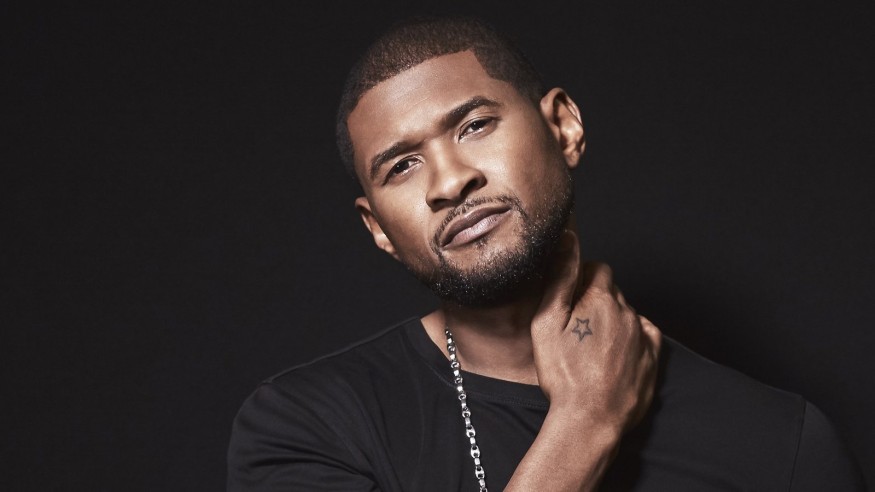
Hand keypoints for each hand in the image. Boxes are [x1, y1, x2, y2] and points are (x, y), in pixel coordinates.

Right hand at [531, 231, 661, 432]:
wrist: (591, 420)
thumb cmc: (564, 374)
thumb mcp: (547, 322)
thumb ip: (560, 277)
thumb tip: (568, 238)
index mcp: (601, 299)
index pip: (597, 269)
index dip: (581, 279)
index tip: (568, 299)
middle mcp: (628, 312)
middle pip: (613, 292)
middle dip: (596, 301)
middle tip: (575, 327)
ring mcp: (644, 337)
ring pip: (627, 315)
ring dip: (612, 321)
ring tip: (591, 348)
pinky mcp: (653, 360)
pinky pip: (645, 337)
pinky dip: (631, 339)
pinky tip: (613, 355)